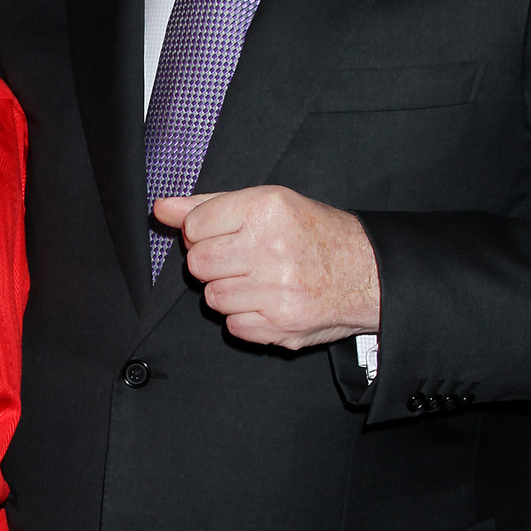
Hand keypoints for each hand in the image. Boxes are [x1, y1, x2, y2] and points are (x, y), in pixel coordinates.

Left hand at [154, 186, 380, 347]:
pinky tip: (268, 302)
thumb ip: (210, 205)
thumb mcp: (268, 204)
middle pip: (198, 264)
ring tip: (257, 281)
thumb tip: (162, 208)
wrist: (368, 273)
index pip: (194, 226)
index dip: (203, 232)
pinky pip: (233, 326)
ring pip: (212, 298)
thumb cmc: (314, 235)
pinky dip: (246, 318)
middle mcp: (271, 247)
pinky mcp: (281, 325)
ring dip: (229, 292)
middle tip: (240, 260)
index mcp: (266, 209)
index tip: (224, 235)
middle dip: (212, 264)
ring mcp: (276, 289)